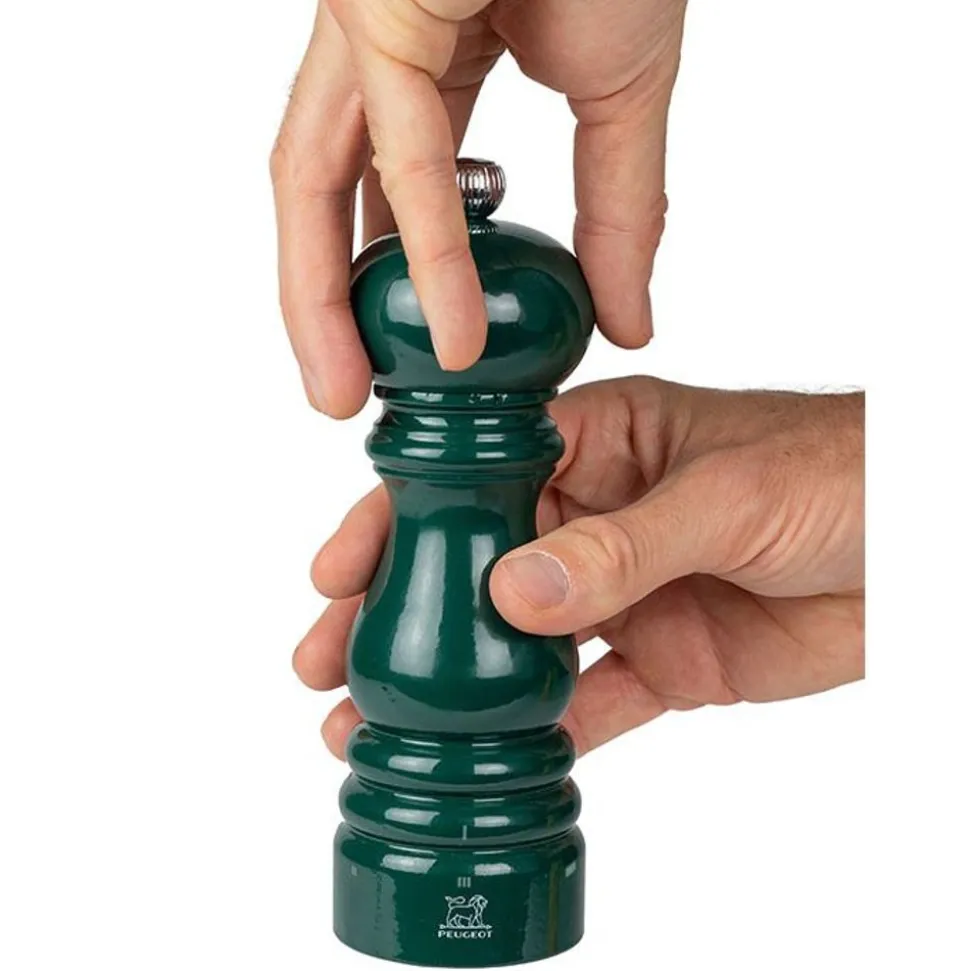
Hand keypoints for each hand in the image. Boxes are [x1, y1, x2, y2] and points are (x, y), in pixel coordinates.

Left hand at [271, 0, 686, 415]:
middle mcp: (380, 53)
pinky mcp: (381, 13)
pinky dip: (429, 250)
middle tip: (347, 397)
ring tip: (343, 392)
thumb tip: (630, 319)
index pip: (395, 193)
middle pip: (327, 200)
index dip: (396, 276)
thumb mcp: (625, 101)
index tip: (415, 350)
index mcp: (433, 65)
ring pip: (317, 182)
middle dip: (330, 304)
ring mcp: (368, 28)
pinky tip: (449, 332)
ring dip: (325, 297)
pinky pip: (401, 155)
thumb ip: (619, 215)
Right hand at [294, 378, 864, 756]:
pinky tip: (480, 756)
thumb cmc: (843, 472)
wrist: (928, 549)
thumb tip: (516, 588)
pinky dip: (537, 731)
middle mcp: (597, 517)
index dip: (403, 518)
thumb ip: (625, 546)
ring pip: (515, 642)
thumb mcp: (729, 493)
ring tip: (371, 721)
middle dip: (400, 610)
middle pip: (475, 565)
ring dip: (449, 682)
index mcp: (601, 445)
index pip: (478, 476)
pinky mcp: (663, 659)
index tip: (341, 566)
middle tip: (327, 658)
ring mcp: (623, 593)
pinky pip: (587, 700)